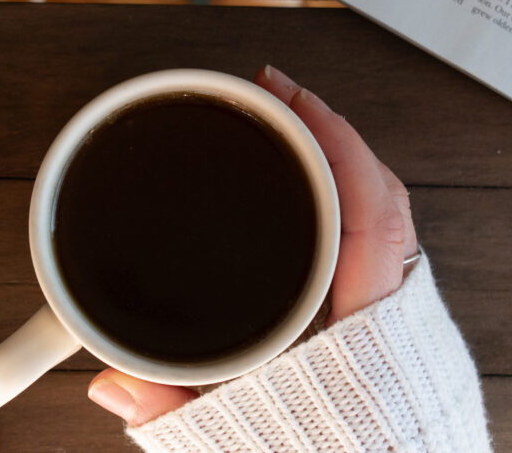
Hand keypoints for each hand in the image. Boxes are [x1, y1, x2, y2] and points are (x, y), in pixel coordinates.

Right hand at [88, 65, 418, 425]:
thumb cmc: (335, 442)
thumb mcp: (248, 426)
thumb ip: (179, 405)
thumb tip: (116, 383)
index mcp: (370, 324)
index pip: (371, 210)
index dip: (335, 141)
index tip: (291, 98)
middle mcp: (391, 307)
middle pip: (375, 192)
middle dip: (324, 131)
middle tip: (273, 95)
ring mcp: (395, 307)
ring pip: (377, 209)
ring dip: (334, 159)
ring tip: (287, 128)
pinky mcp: (385, 315)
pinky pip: (373, 234)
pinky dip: (342, 194)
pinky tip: (309, 187)